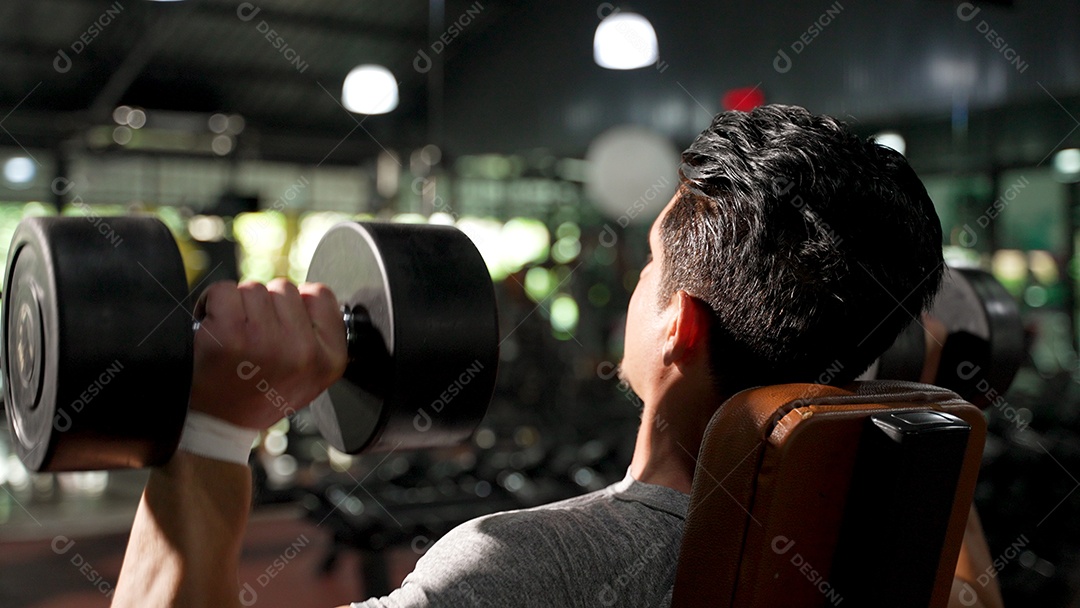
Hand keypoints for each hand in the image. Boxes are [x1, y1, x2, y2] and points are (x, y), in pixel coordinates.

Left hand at [189, 278, 347, 428]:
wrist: (221, 426)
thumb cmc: (263, 396)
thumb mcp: (311, 375)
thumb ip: (319, 335)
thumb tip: (307, 294)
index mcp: (329, 358)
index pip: (320, 295)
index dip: (297, 305)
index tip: (284, 326)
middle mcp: (302, 350)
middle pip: (285, 288)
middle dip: (267, 307)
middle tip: (256, 337)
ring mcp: (266, 340)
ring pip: (254, 288)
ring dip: (240, 306)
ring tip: (236, 336)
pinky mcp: (229, 334)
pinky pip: (223, 290)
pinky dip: (213, 303)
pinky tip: (216, 328)